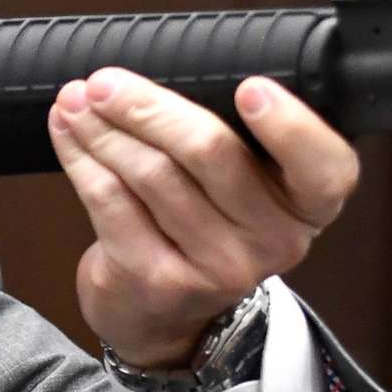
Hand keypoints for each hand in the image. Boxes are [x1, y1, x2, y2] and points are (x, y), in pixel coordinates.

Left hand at [47, 70, 358, 370]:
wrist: (164, 318)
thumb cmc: (204, 227)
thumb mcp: (243, 190)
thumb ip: (231, 138)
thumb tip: (158, 73)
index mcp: (307, 206)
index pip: (323, 168)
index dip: (291, 126)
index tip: (250, 86)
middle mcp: (273, 240)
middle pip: (210, 152)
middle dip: (148, 106)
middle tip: (106, 82)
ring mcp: (216, 266)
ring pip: (150, 172)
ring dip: (103, 128)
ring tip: (77, 101)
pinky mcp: (158, 279)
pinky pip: (111, 201)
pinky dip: (81, 158)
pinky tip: (67, 133)